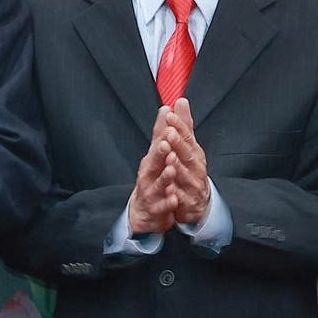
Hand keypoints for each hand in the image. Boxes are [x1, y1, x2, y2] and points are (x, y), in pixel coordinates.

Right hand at [125, 103, 204, 236]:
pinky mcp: (156, 208)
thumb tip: (167, 106)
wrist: (144, 211)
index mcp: (152, 158)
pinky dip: (167, 202)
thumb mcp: (157, 153)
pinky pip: (162, 205)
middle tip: (166, 144)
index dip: (163, 131)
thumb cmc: (152, 178)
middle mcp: (149, 173)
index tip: (168, 118)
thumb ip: (162, 131)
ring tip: (171, 169)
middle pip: (154, 161)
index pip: (158, 141)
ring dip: (164, 176)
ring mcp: (151, 190)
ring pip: (158, 183)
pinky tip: (174, 199)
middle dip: (160, 152)